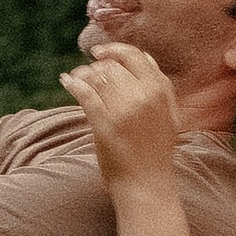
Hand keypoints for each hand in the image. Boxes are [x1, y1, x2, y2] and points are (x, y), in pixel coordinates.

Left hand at [62, 45, 181, 183]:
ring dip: (82, 73)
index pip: (134, 56)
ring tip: (74, 77)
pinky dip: (73, 84)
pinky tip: (66, 81)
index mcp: (161, 91)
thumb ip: (160, 86)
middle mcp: (144, 96)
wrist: (147, 184)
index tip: (98, 52)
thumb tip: (145, 56)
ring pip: (97, 77)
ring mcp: (125, 110)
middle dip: (95, 66)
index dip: (113, 50)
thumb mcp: (169, 114)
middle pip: (112, 66)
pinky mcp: (106, 124)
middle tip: (85, 71)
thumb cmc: (156, 151)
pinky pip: (85, 94)